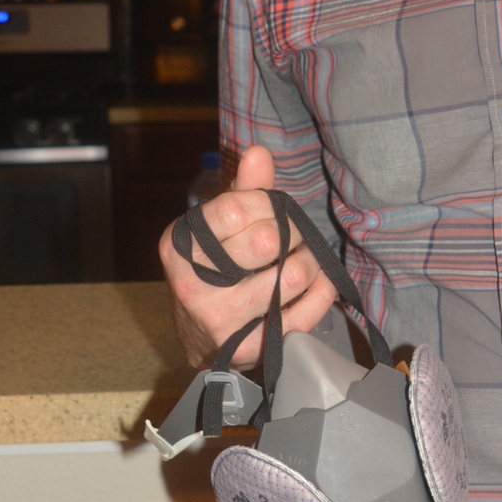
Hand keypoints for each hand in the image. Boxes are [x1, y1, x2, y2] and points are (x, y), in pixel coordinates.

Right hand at [159, 144, 337, 369]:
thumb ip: (241, 192)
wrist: (198, 339)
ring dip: (311, 263)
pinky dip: (322, 294)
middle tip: (295, 237)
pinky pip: (305, 314)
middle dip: (294, 232)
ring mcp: (219, 320)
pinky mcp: (247, 348)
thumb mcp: (217, 229)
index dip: (269, 204)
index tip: (276, 210)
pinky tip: (317, 286)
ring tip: (304, 261)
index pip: (238, 207)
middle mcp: (192, 284)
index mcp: (180, 246)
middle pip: (267, 240)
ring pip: (291, 276)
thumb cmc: (213, 272)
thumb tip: (258, 152)